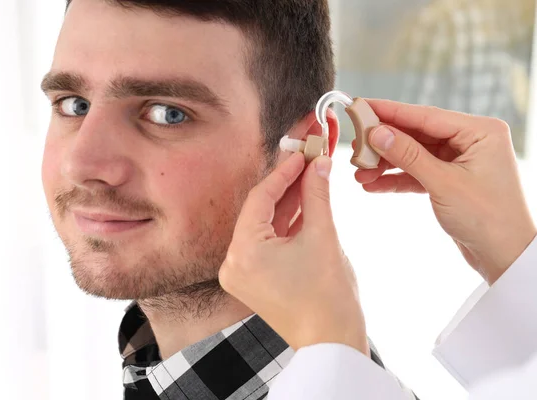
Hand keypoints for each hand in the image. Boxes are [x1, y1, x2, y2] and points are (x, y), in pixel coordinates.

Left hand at [219, 153, 368, 354]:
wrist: (332, 344)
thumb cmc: (329, 298)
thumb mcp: (322, 237)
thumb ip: (317, 195)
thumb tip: (319, 164)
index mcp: (243, 252)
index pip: (261, 198)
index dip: (284, 171)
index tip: (302, 152)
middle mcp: (233, 263)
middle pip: (261, 211)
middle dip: (288, 186)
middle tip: (308, 160)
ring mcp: (241, 274)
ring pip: (265, 227)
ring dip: (289, 204)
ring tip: (311, 177)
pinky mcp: (253, 280)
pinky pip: (267, 244)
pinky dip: (285, 226)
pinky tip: (305, 203)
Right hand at [355, 100, 536, 284]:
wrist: (505, 257)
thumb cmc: (488, 219)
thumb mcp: (443, 183)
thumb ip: (408, 155)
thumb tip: (378, 133)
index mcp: (480, 132)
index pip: (426, 116)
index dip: (390, 112)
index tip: (362, 106)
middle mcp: (470, 142)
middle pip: (416, 134)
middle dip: (384, 143)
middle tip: (355, 145)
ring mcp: (459, 161)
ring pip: (413, 155)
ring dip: (386, 164)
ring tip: (359, 172)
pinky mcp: (449, 180)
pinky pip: (417, 173)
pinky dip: (396, 179)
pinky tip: (372, 185)